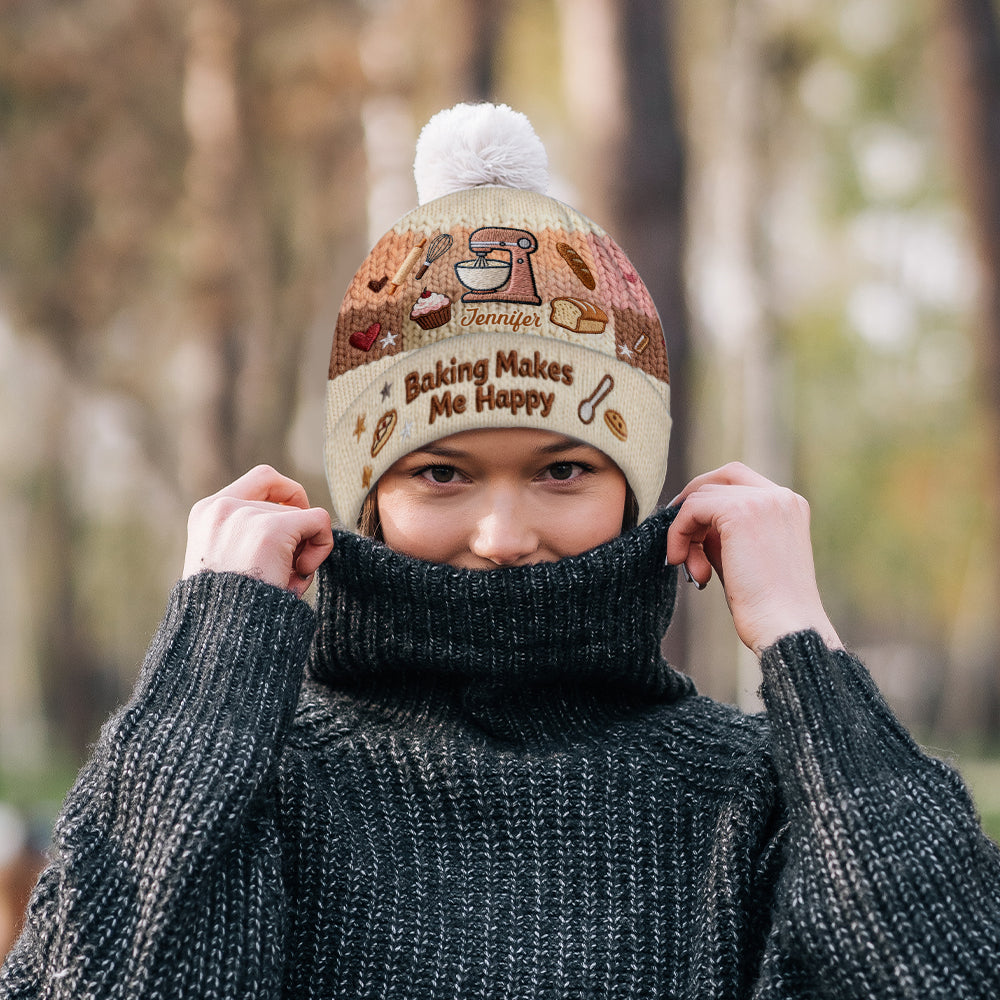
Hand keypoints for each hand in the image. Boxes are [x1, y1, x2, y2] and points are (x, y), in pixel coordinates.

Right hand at [183, 465, 333, 598]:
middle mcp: (222, 508)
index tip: (294, 525)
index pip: (262, 479)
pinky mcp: (271, 530)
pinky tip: (300, 574)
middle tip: (284, 572)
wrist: (221, 637)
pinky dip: (322, 546)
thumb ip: (249, 535)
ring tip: (283, 582)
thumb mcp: (227, 562)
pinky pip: (319, 521)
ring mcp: (246, 516)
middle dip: (295, 537)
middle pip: (286, 503)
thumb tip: (304, 517)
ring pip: (303, 517)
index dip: (288, 496)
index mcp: (206, 513)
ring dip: (303, 551)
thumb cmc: (230, 610)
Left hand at [667, 463, 841, 655]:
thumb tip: (691, 522)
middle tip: (678, 537)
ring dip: (686, 531)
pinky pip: (692, 509)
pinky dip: (678, 533)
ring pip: (701, 496)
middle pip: (721, 477)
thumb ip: (722, 533)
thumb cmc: (766, 606)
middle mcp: (780, 496)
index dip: (708, 499)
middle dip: (693, 504)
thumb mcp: (743, 558)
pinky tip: (680, 561)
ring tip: (693, 570)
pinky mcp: (741, 512)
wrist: (784, 628)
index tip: (691, 530)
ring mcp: (763, 501)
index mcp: (789, 506)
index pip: (740, 481)